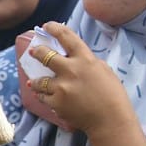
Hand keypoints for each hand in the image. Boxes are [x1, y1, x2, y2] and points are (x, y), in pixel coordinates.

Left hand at [30, 22, 137, 139]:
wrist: (110, 120)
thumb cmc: (112, 95)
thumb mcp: (103, 70)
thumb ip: (86, 62)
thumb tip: (73, 58)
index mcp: (85, 59)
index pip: (66, 37)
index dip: (54, 28)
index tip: (47, 26)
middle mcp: (71, 70)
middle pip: (45, 55)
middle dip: (37, 52)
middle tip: (34, 52)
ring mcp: (61, 88)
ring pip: (39, 80)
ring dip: (36, 81)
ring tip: (34, 82)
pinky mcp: (56, 103)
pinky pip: (42, 97)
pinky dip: (43, 97)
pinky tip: (44, 96)